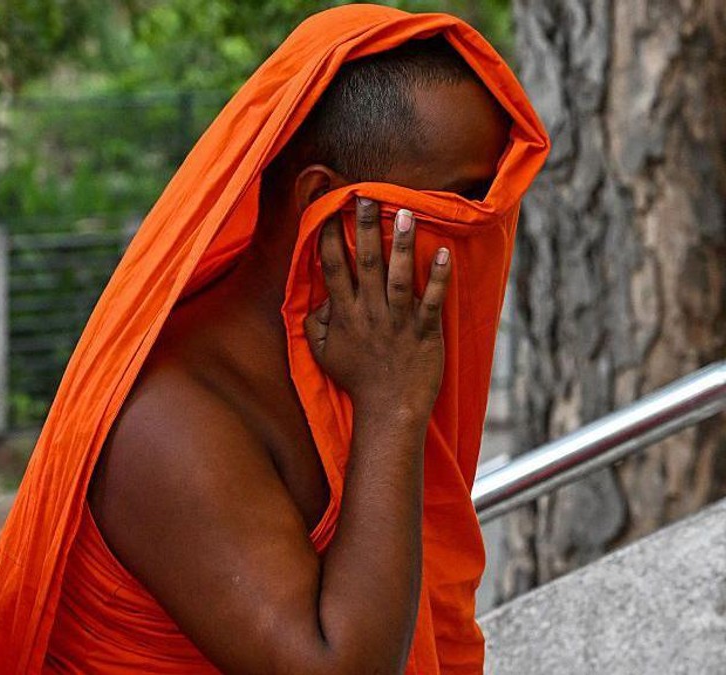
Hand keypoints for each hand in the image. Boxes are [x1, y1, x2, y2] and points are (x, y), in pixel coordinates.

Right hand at [304, 197, 450, 417]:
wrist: (390, 410)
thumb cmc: (358, 380)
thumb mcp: (323, 355)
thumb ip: (316, 325)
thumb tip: (318, 300)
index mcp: (345, 315)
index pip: (333, 269)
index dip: (328, 238)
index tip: (326, 211)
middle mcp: (370, 313)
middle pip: (365, 263)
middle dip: (363, 227)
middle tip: (364, 195)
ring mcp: (399, 321)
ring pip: (398, 276)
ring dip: (401, 243)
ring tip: (404, 211)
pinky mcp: (425, 331)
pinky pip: (432, 300)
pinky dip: (438, 277)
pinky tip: (444, 252)